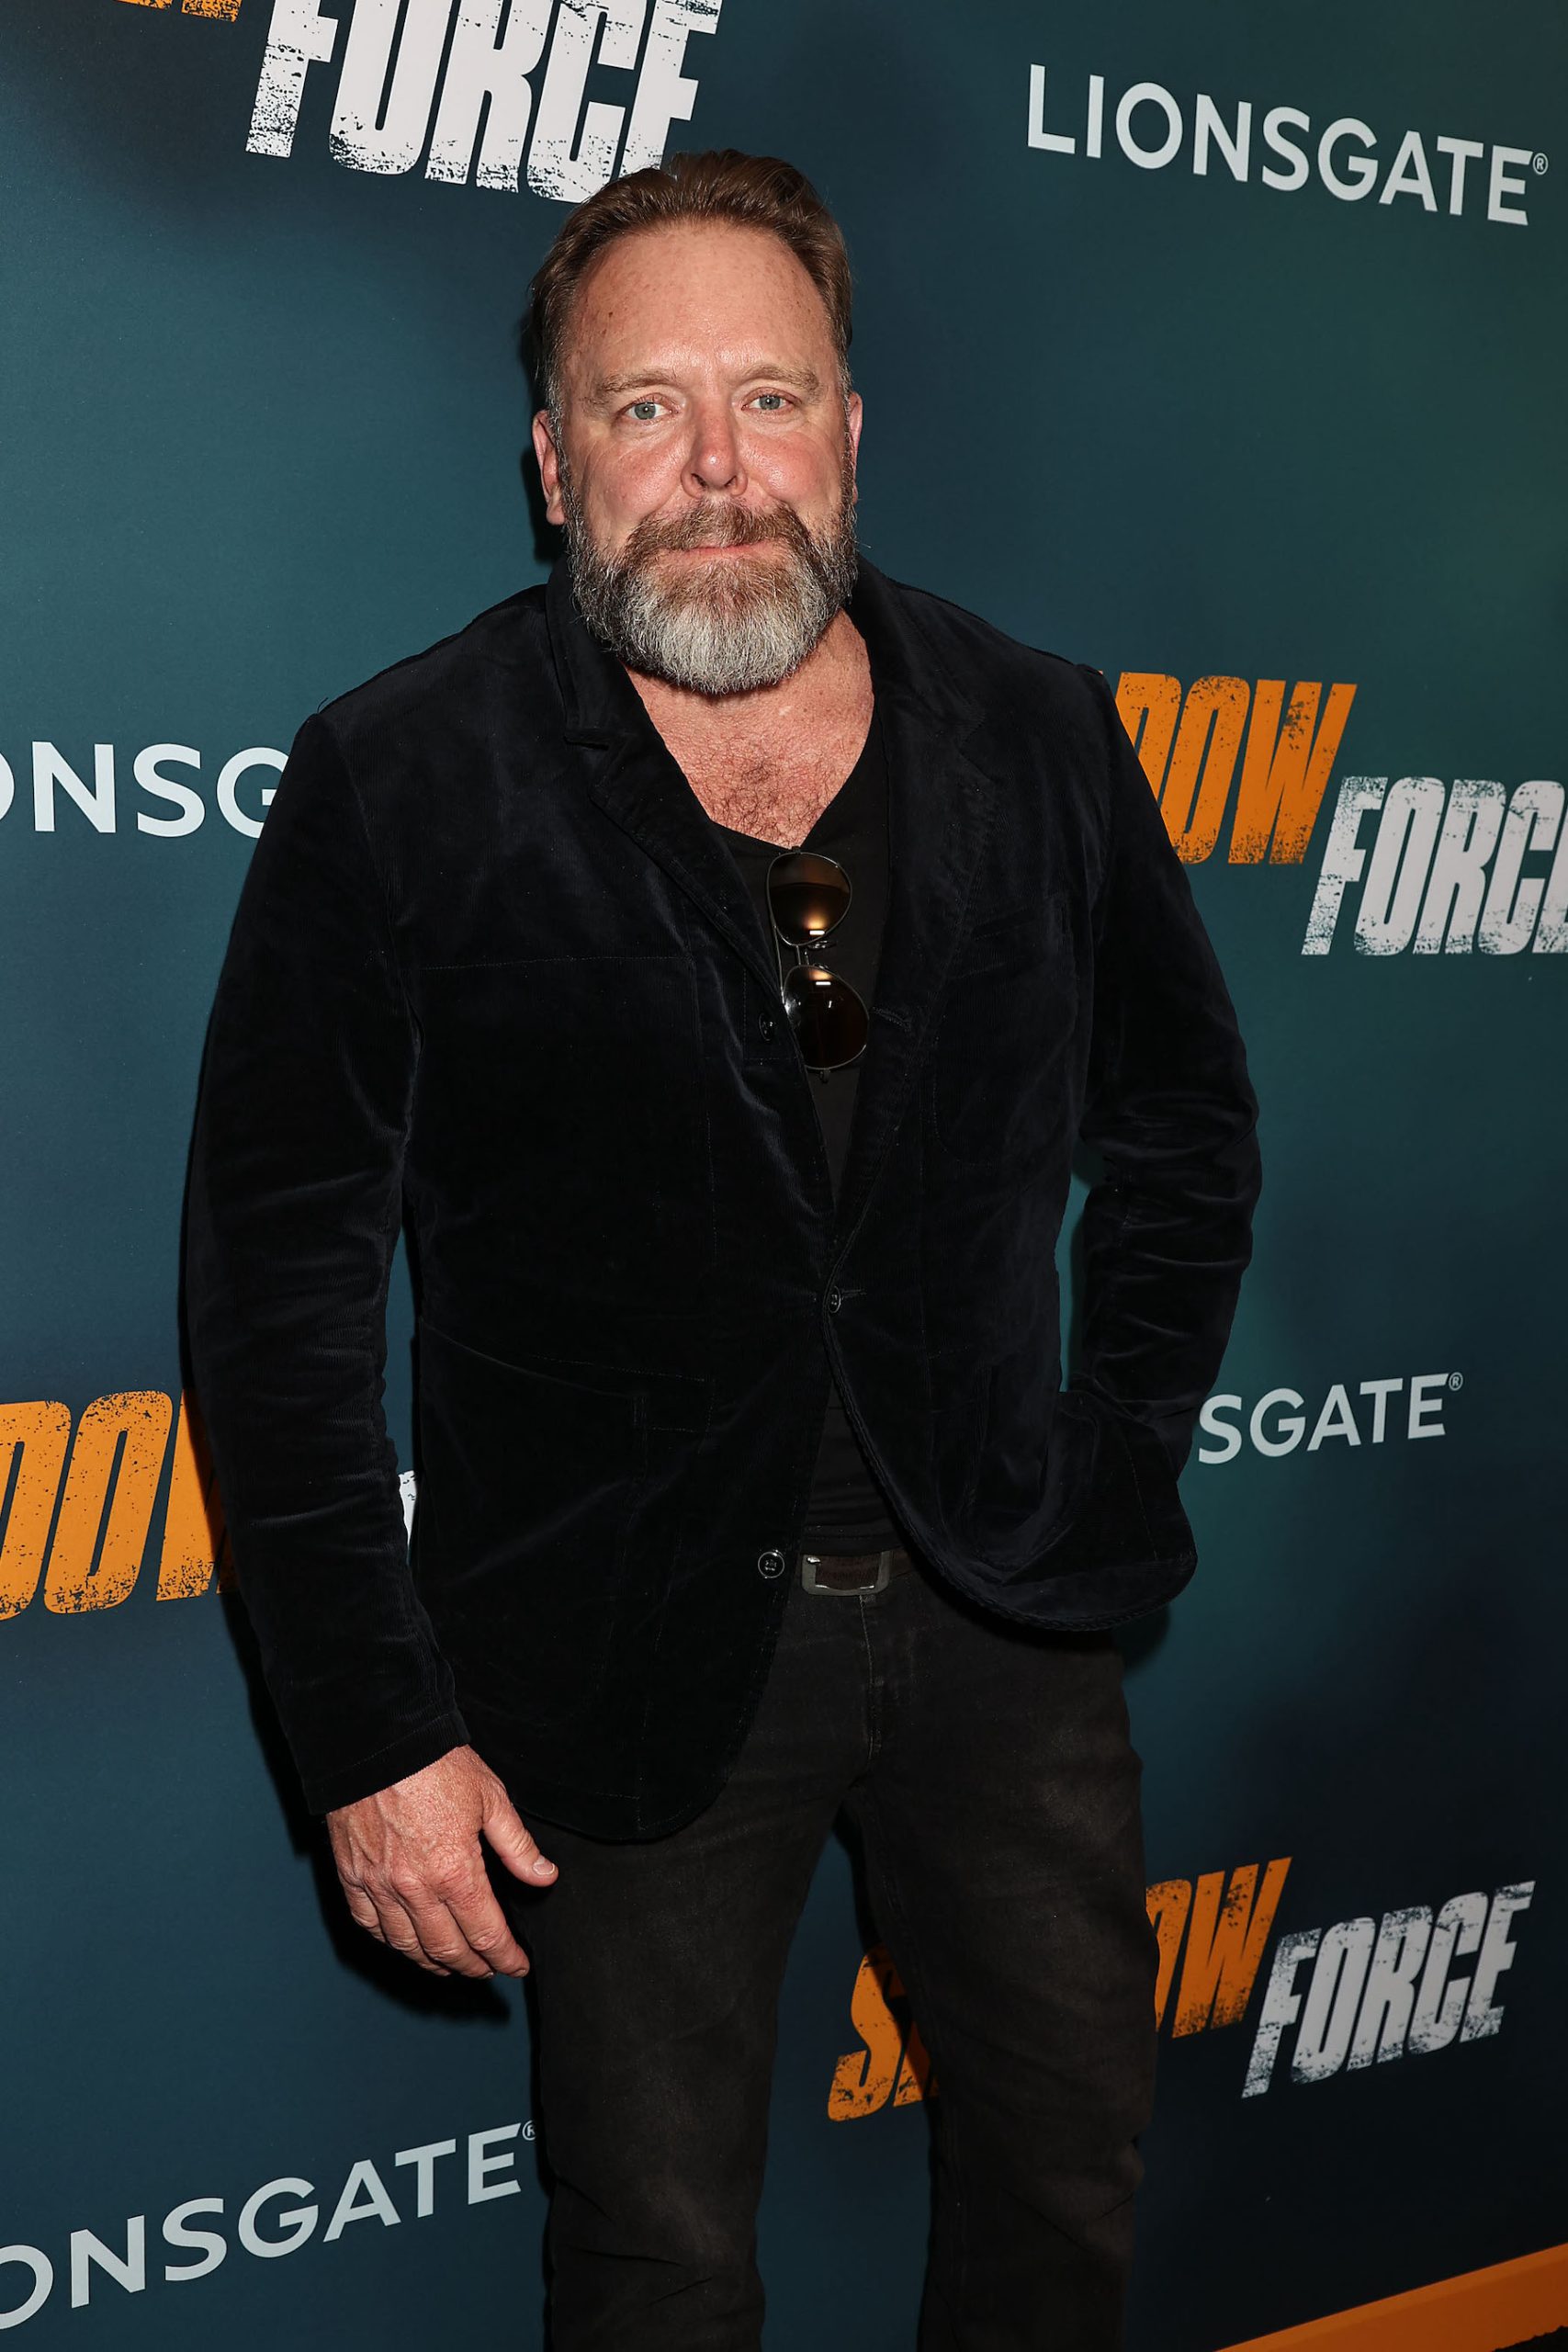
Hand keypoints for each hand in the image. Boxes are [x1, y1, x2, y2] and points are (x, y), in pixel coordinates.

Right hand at [326, 1744, 556, 1979]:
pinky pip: (368, 1925)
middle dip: (474, 1967)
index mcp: (455, 1873)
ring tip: (451, 1966)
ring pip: (407, 1945)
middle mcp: (415, 1889)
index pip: (486, 1934)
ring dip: (432, 1963)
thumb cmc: (434, 1764)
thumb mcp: (491, 1799)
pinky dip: (389, 1941)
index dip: (505, 1957)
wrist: (377, 1742)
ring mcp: (379, 1886)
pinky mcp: (352, 1876)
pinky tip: (404, 1942)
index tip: (516, 1965)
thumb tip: (543, 1876)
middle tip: (490, 1969)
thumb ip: (517, 1846)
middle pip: (447, 1950)